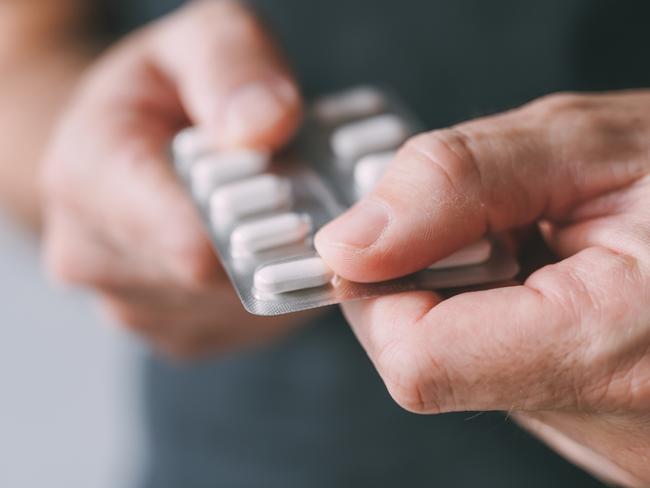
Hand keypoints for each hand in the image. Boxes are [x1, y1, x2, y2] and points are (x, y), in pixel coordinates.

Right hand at [42, 0, 309, 358]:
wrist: (122, 142)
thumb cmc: (165, 90)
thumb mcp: (201, 40)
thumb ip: (232, 67)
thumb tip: (267, 127)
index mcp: (89, 176)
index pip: (187, 242)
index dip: (259, 232)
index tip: (301, 207)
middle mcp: (92, 255)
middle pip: (217, 285)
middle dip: (271, 249)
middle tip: (303, 205)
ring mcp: (127, 304)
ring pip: (231, 312)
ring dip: (270, 272)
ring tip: (277, 222)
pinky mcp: (165, 330)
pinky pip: (232, 328)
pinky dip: (260, 294)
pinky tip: (260, 252)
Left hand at [315, 91, 649, 484]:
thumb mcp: (590, 146)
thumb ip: (456, 186)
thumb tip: (351, 242)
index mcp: (611, 350)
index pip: (414, 359)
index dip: (380, 288)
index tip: (393, 236)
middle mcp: (615, 431)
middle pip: (431, 365)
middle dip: (433, 283)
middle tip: (502, 226)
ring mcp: (615, 445)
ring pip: (467, 372)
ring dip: (478, 300)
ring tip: (553, 252)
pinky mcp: (613, 438)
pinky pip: (512, 379)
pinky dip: (513, 323)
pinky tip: (568, 287)